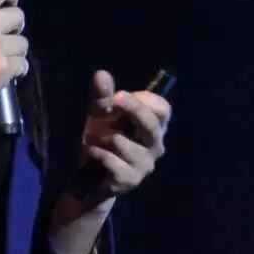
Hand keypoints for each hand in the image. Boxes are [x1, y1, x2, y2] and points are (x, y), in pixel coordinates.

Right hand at [0, 0, 28, 121]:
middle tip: (4, 37)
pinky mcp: (4, 68)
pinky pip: (23, 63)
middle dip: (14, 27)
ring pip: (23, 42)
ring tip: (1, 59)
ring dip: (15, 51)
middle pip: (19, 15)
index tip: (11, 3)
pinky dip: (17, 69)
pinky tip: (4, 72)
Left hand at [74, 69, 171, 201]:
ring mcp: (145, 165)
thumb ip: (103, 95)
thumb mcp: (102, 114)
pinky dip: (98, 154)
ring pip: (122, 142)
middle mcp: (155, 145)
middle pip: (152, 124)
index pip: (162, 108)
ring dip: (102, 137)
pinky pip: (112, 161)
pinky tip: (93, 153)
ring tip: (93, 139)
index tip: (120, 95)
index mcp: (154, 125)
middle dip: (133, 109)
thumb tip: (101, 73)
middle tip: (114, 99)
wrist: (92, 177)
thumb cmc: (104, 139)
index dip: (144, 101)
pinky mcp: (130, 180)